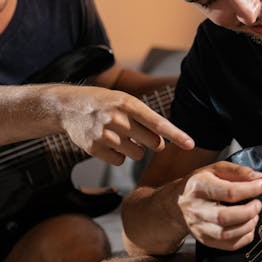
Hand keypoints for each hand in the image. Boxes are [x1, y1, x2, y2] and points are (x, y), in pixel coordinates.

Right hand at [61, 86, 193, 164]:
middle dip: (151, 142)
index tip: (191, 144)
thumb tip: (162, 144)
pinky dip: (118, 155)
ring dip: (134, 149)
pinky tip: (107, 142)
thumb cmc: (105, 103)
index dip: (176, 135)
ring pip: (137, 154)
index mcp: (128, 103)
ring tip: (119, 135)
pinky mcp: (94, 149)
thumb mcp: (125, 101)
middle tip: (137, 133)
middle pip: (151, 142)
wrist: (69, 107)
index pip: (158, 123)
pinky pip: (119, 161)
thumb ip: (145, 119)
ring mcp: (104, 135)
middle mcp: (117, 119)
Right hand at [178, 161, 261, 249]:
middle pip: (226, 216)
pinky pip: (230, 245)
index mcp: (199, 187)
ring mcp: (200, 228)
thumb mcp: (215, 170)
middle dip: (249, 211)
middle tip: (257, 204)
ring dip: (248, 224)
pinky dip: (245, 237)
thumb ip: (237, 171)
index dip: (251, 189)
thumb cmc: (198, 185)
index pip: (229, 192)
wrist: (178, 204)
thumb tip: (258, 178)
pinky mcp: (206, 240)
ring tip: (253, 214)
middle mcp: (197, 209)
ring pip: (228, 234)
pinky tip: (247, 226)